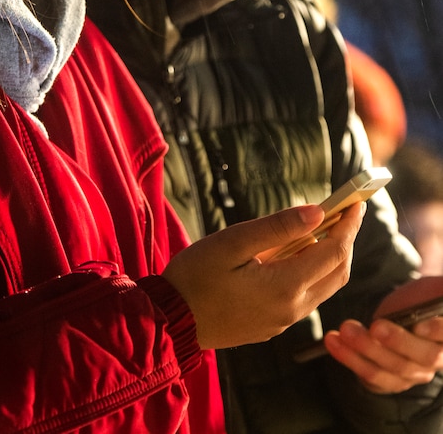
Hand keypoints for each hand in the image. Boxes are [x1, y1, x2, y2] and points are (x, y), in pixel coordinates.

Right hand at [163, 201, 363, 349]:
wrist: (170, 322)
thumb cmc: (195, 276)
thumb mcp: (232, 242)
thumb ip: (276, 227)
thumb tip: (317, 212)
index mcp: (286, 286)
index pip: (334, 252)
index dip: (349, 225)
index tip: (355, 202)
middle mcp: (292, 308)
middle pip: (337, 273)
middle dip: (346, 240)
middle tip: (345, 212)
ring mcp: (283, 321)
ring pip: (323, 287)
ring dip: (330, 257)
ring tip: (322, 228)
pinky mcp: (271, 325)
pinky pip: (305, 297)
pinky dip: (312, 272)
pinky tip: (294, 254)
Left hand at [323, 275, 442, 392]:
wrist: (400, 316)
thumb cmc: (417, 301)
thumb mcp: (430, 291)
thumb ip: (438, 291)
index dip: (436, 331)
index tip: (419, 325)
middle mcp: (434, 361)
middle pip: (419, 357)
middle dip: (396, 341)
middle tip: (375, 326)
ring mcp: (411, 375)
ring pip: (390, 369)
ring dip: (364, 350)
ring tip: (344, 330)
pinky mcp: (388, 381)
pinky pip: (369, 376)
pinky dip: (349, 359)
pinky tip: (333, 342)